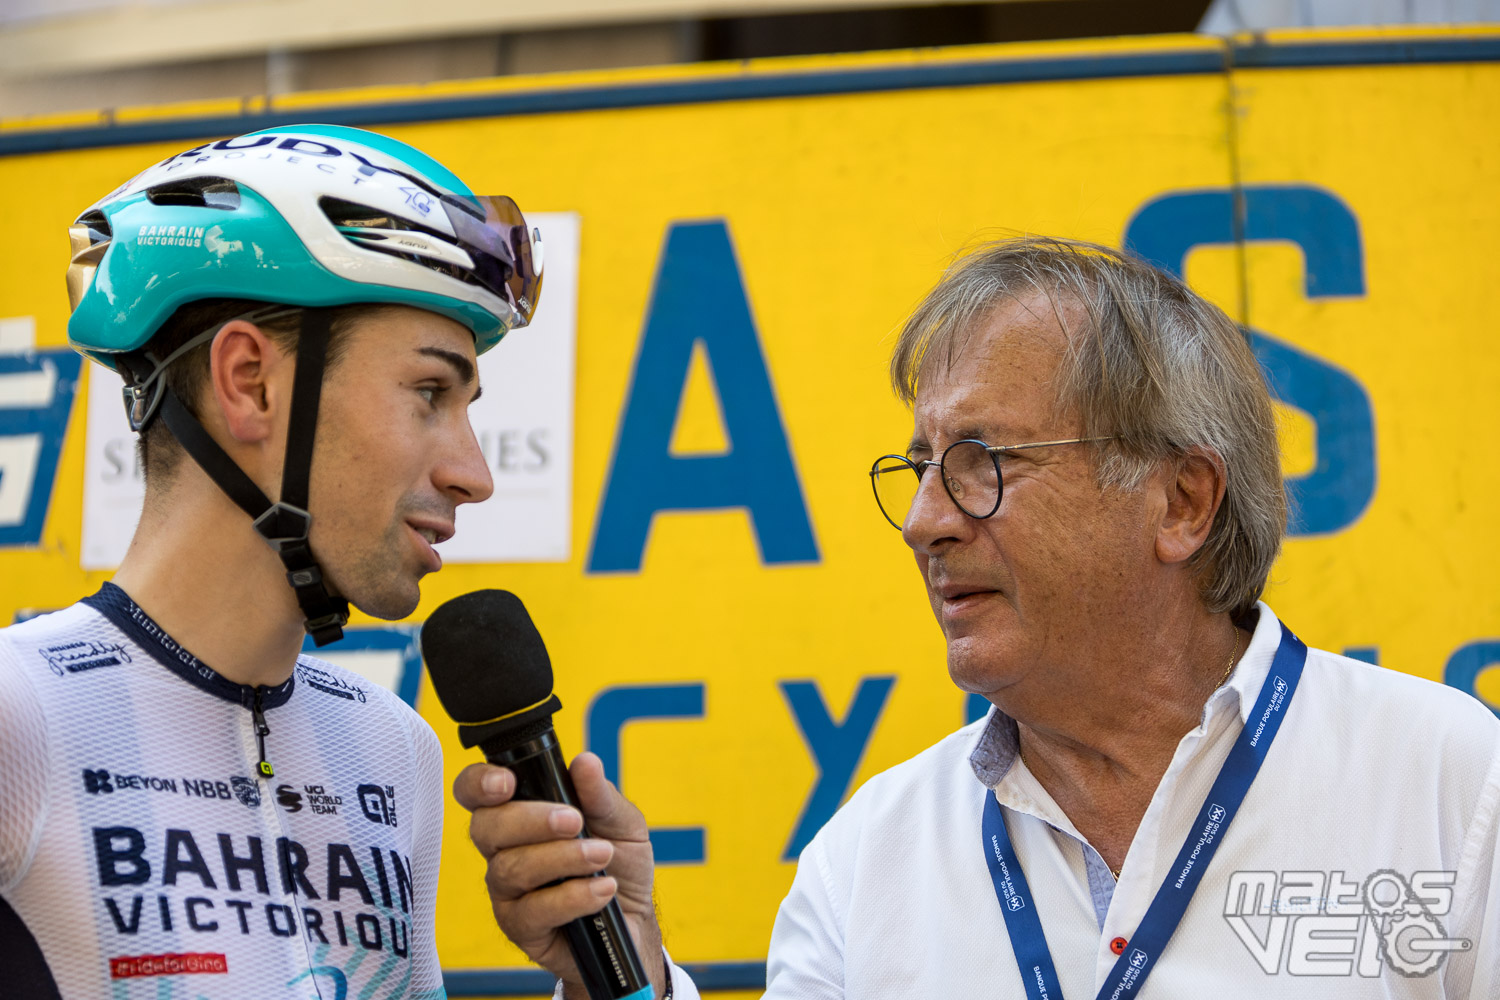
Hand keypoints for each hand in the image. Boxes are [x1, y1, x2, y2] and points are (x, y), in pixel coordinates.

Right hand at [453, 752, 665, 998]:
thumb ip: (600, 795)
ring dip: (562, 858)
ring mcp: (508, 890)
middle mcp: (504, 850)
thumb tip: (585, 763)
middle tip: (575, 821)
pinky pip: (532, 911)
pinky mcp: (520, 927)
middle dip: (531, 820)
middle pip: (486, 828)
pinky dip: (572, 897)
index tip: (507, 782)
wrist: (636, 916)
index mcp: (520, 813)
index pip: (476, 792)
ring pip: (511, 869)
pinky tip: (602, 890)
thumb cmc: (620, 862)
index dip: (479, 783)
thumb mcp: (621, 822)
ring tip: (602, 856)